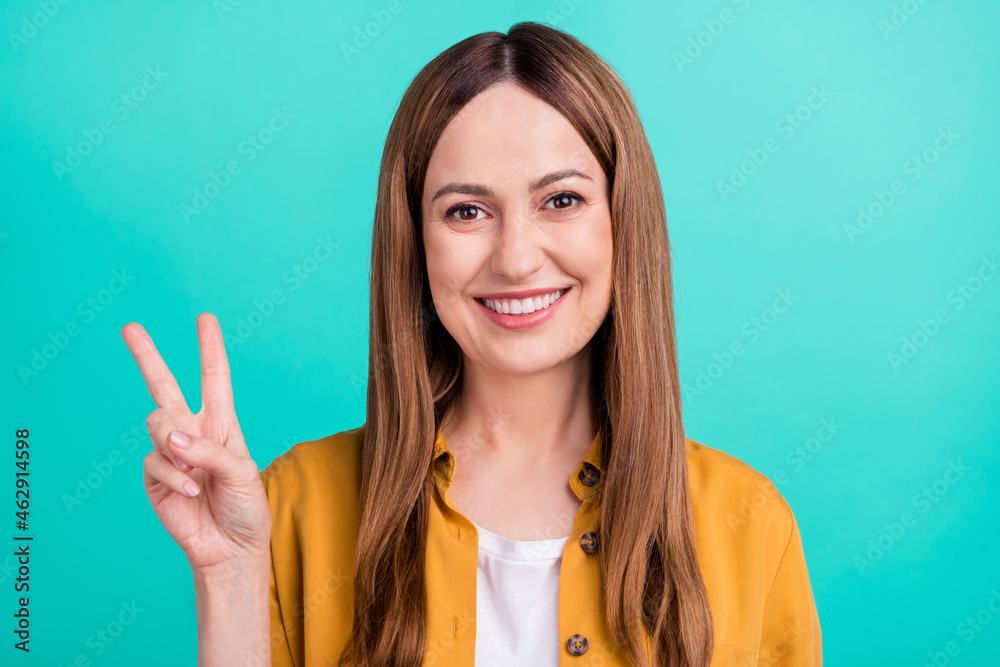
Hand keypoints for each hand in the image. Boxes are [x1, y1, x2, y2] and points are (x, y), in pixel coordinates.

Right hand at [121, 313, 270, 575]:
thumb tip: (170, 437)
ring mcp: (172, 454)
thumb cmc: (247, 508)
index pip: (214, 378)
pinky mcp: (156, 478)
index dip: (210, 348)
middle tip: (130, 327)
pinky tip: (191, 490)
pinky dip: (174, 476)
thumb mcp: (243, 472)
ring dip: (176, 445)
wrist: (232, 548)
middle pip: (165, 386)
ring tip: (196, 472)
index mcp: (222, 423)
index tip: (205, 318)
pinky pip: (155, 462)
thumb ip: (208, 449)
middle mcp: (194, 432)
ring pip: (157, 424)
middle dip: (147, 356)